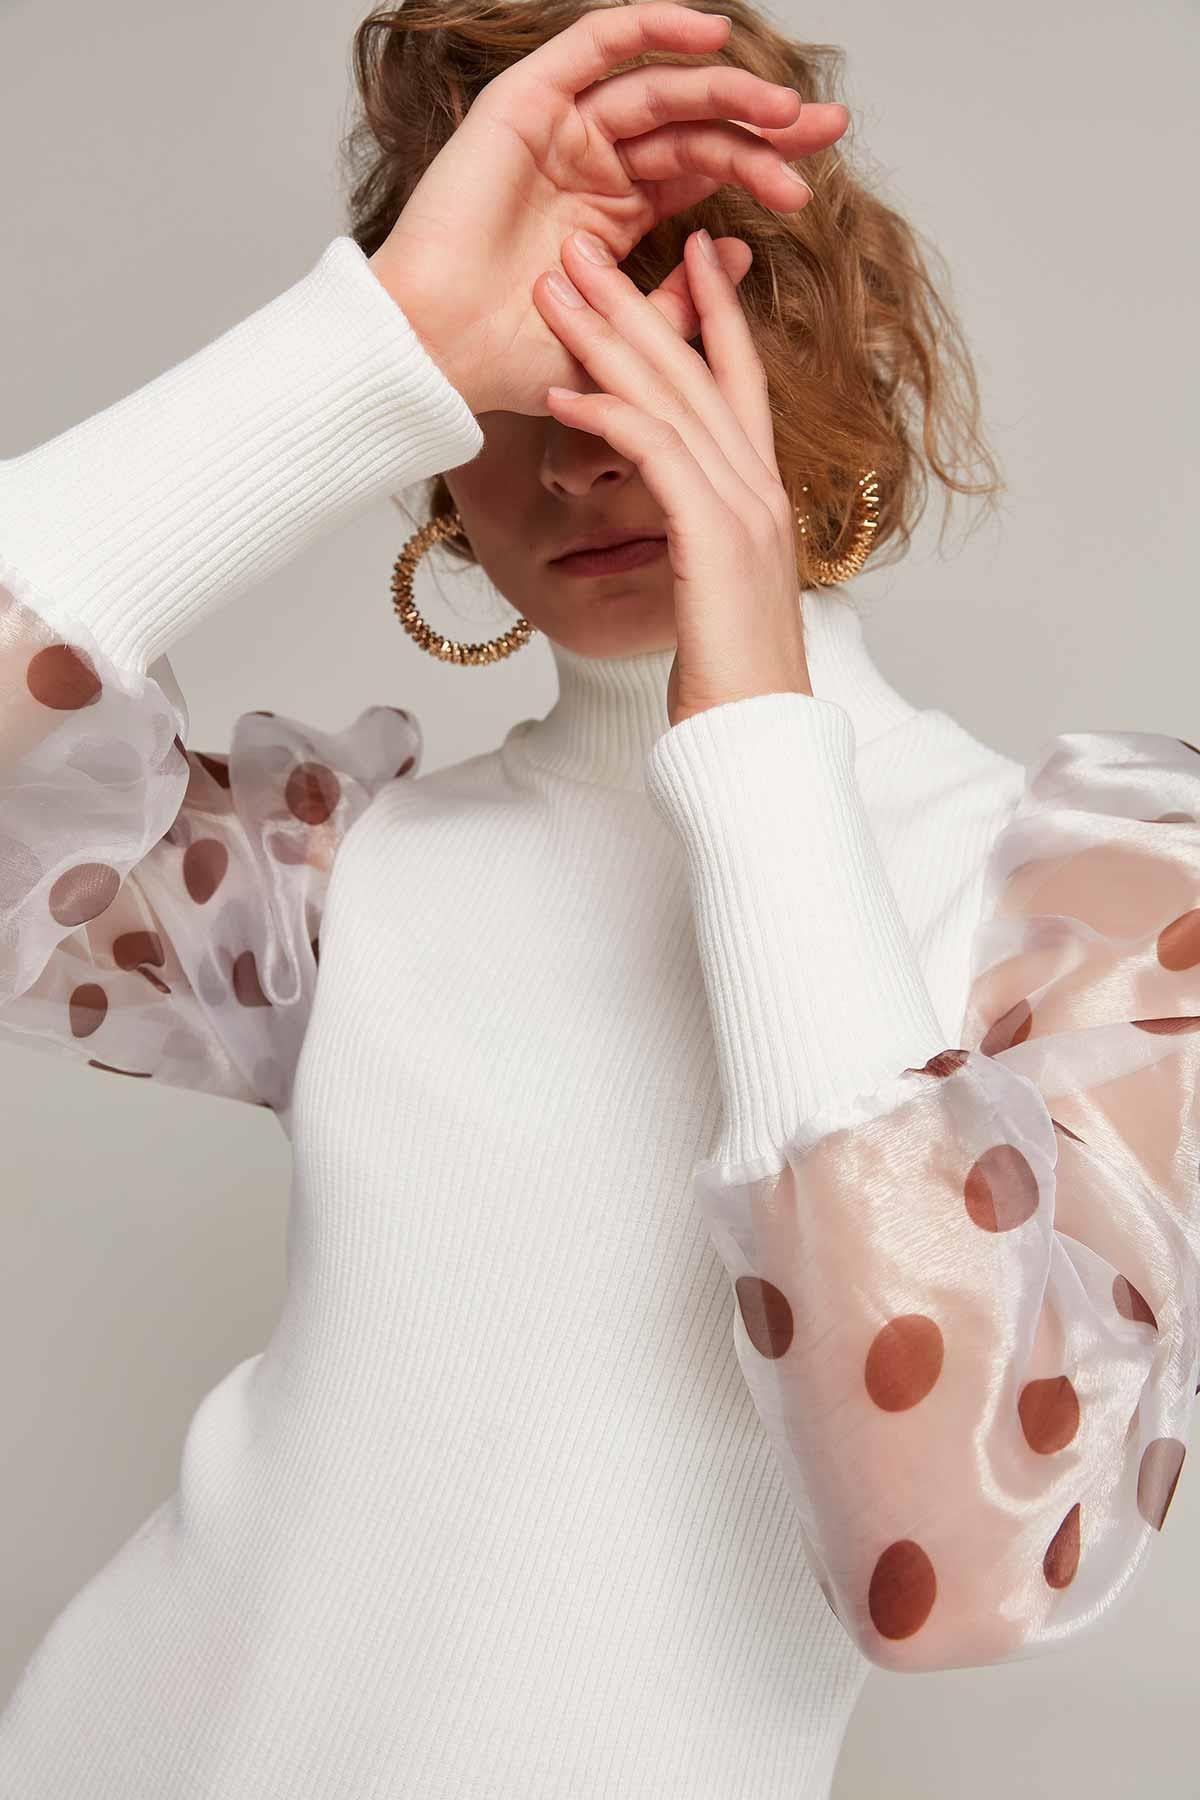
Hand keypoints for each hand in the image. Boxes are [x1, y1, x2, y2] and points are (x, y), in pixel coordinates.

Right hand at [368, 1, 846, 417]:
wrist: (439, 354)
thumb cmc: (513, 360)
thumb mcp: (623, 342)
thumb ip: (680, 303)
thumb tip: (744, 256)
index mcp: (612, 217)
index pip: (700, 173)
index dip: (758, 168)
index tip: (814, 182)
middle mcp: (590, 167)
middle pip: (693, 127)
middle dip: (762, 126)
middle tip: (824, 132)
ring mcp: (559, 133)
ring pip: (658, 90)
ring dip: (725, 90)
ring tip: (782, 108)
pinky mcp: (525, 106)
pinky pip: (594, 46)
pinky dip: (650, 28)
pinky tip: (713, 35)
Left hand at [532, 224, 812, 729]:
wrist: (757, 739)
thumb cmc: (731, 682)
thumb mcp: (716, 594)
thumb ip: (704, 545)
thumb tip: (679, 528)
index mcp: (764, 496)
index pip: (740, 382)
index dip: (715, 312)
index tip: (686, 252)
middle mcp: (762, 488)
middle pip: (697, 370)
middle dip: (640, 300)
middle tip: (585, 246)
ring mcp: (745, 507)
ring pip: (672, 397)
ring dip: (608, 337)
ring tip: (556, 287)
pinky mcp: (715, 535)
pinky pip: (654, 452)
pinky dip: (606, 414)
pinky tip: (559, 390)